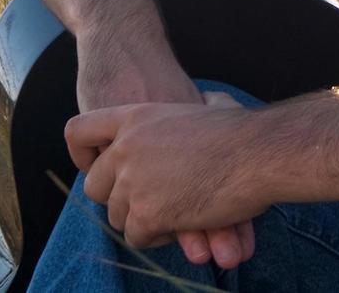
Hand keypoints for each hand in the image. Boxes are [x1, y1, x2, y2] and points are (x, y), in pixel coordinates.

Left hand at [67, 95, 272, 252]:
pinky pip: (137, 237)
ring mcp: (133, 182)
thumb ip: (196, 104)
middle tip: (149, 201)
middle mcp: (125, 148)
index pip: (78, 132)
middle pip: (93, 186)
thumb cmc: (243, 131)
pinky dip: (158, 237)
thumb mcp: (211, 104)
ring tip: (172, 215)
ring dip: (142, 220)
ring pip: (116, 217)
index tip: (101, 168)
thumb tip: (208, 101)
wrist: (259, 154)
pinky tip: (182, 225)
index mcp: (134, 116)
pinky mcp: (147, 214)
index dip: (85, 154)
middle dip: (119, 199)